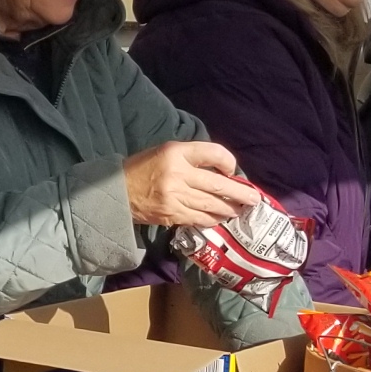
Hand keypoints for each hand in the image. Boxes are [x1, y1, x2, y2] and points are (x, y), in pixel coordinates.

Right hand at [123, 141, 264, 229]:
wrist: (116, 192)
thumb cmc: (143, 168)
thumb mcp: (166, 151)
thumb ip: (192, 157)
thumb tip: (221, 170)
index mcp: (176, 152)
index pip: (213, 153)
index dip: (228, 162)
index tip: (232, 171)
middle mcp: (178, 173)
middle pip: (218, 184)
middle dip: (239, 193)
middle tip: (254, 200)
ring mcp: (175, 196)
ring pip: (211, 205)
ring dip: (228, 209)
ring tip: (239, 211)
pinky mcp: (171, 214)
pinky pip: (199, 218)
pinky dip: (212, 219)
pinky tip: (219, 219)